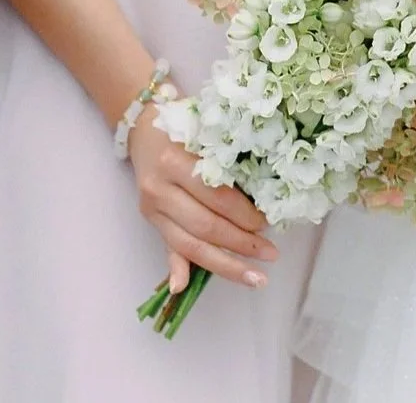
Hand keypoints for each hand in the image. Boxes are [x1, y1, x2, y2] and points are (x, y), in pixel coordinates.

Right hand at [128, 110, 276, 291]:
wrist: (144, 127)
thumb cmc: (187, 128)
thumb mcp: (207, 136)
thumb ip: (228, 163)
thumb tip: (264, 192)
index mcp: (177, 161)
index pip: (217, 197)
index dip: (245, 215)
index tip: (269, 224)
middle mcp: (160, 188)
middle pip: (205, 226)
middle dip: (241, 244)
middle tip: (271, 254)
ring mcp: (152, 207)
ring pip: (189, 244)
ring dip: (224, 265)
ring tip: (256, 277)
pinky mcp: (150, 220)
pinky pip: (167, 248)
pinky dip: (175, 269)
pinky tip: (182, 288)